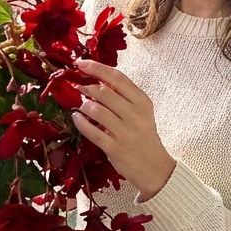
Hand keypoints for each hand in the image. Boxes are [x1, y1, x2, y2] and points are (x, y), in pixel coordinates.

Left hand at [72, 59, 176, 200]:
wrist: (154, 167)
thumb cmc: (144, 136)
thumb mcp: (141, 112)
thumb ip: (123, 97)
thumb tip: (96, 81)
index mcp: (143, 102)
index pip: (118, 78)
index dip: (97, 68)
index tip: (81, 63)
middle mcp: (135, 115)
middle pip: (104, 93)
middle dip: (87, 88)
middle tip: (80, 88)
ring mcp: (125, 132)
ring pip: (96, 110)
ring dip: (83, 105)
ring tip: (81, 106)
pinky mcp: (115, 148)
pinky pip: (91, 131)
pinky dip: (80, 122)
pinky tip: (76, 118)